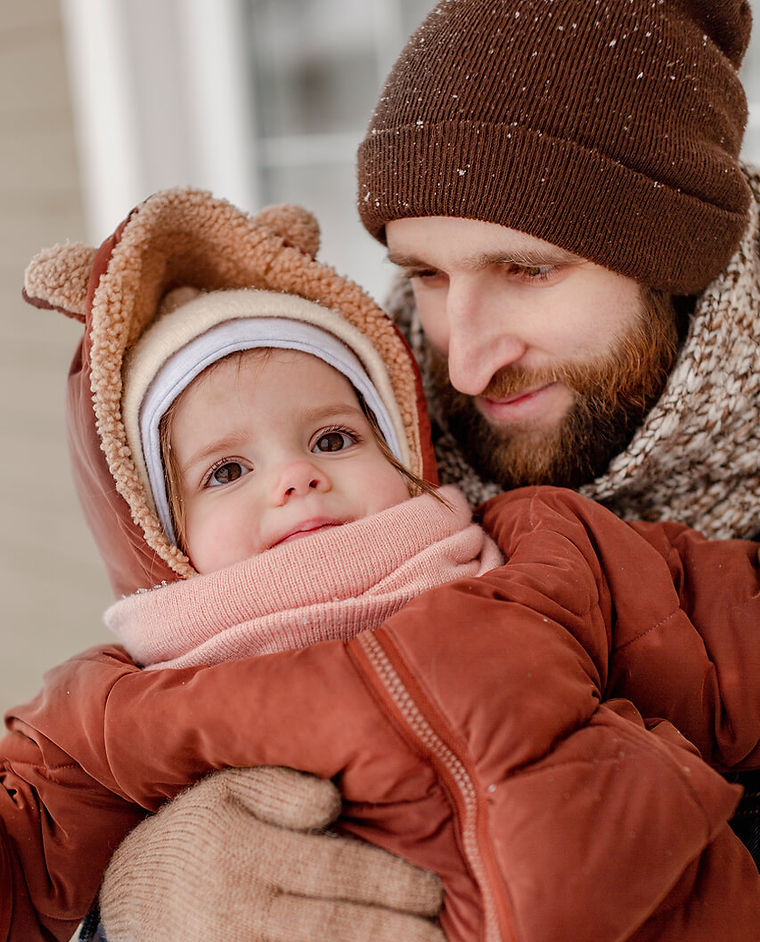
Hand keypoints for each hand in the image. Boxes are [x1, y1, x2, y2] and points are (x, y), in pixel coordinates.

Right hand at [98, 766, 443, 940]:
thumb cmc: (200, 829)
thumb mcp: (229, 788)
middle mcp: (237, 906)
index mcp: (241, 848)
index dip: (386, 883)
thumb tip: (332, 804)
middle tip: (439, 938)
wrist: (134, 892)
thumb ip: (283, 788)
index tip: (430, 892)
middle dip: (391, 934)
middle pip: (330, 927)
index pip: (330, 869)